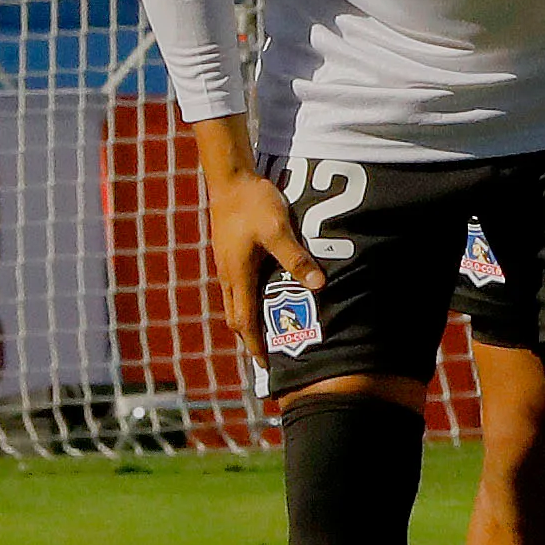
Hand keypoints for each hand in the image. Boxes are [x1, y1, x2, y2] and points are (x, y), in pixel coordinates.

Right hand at [202, 163, 315, 345]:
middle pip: (236, 317)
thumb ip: (296, 258)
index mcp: (239, 276)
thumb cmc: (254, 204)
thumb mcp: (279, 230)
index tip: (265, 365)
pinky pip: (237, 287)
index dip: (255, 346)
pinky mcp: (230, 254)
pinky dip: (248, 301)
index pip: (244, 322)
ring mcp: (227, 265)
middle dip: (250, 338)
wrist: (230, 180)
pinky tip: (264, 295)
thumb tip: (318, 286)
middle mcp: (229, 275)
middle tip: (267, 355)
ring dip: (248, 320)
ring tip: (267, 331)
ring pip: (235, 302)